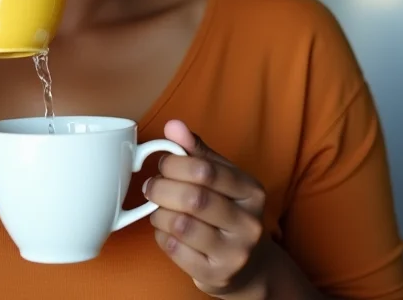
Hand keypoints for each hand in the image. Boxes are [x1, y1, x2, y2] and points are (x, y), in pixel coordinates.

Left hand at [145, 120, 268, 297]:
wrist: (249, 264)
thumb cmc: (228, 209)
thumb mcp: (222, 176)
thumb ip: (197, 150)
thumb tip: (173, 125)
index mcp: (252, 191)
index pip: (205, 170)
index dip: (174, 163)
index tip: (163, 163)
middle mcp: (249, 224)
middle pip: (192, 198)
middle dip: (161, 187)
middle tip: (151, 186)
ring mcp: (235, 254)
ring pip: (180, 224)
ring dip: (159, 212)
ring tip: (159, 207)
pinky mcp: (216, 276)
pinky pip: (174, 249)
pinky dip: (161, 235)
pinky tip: (167, 229)